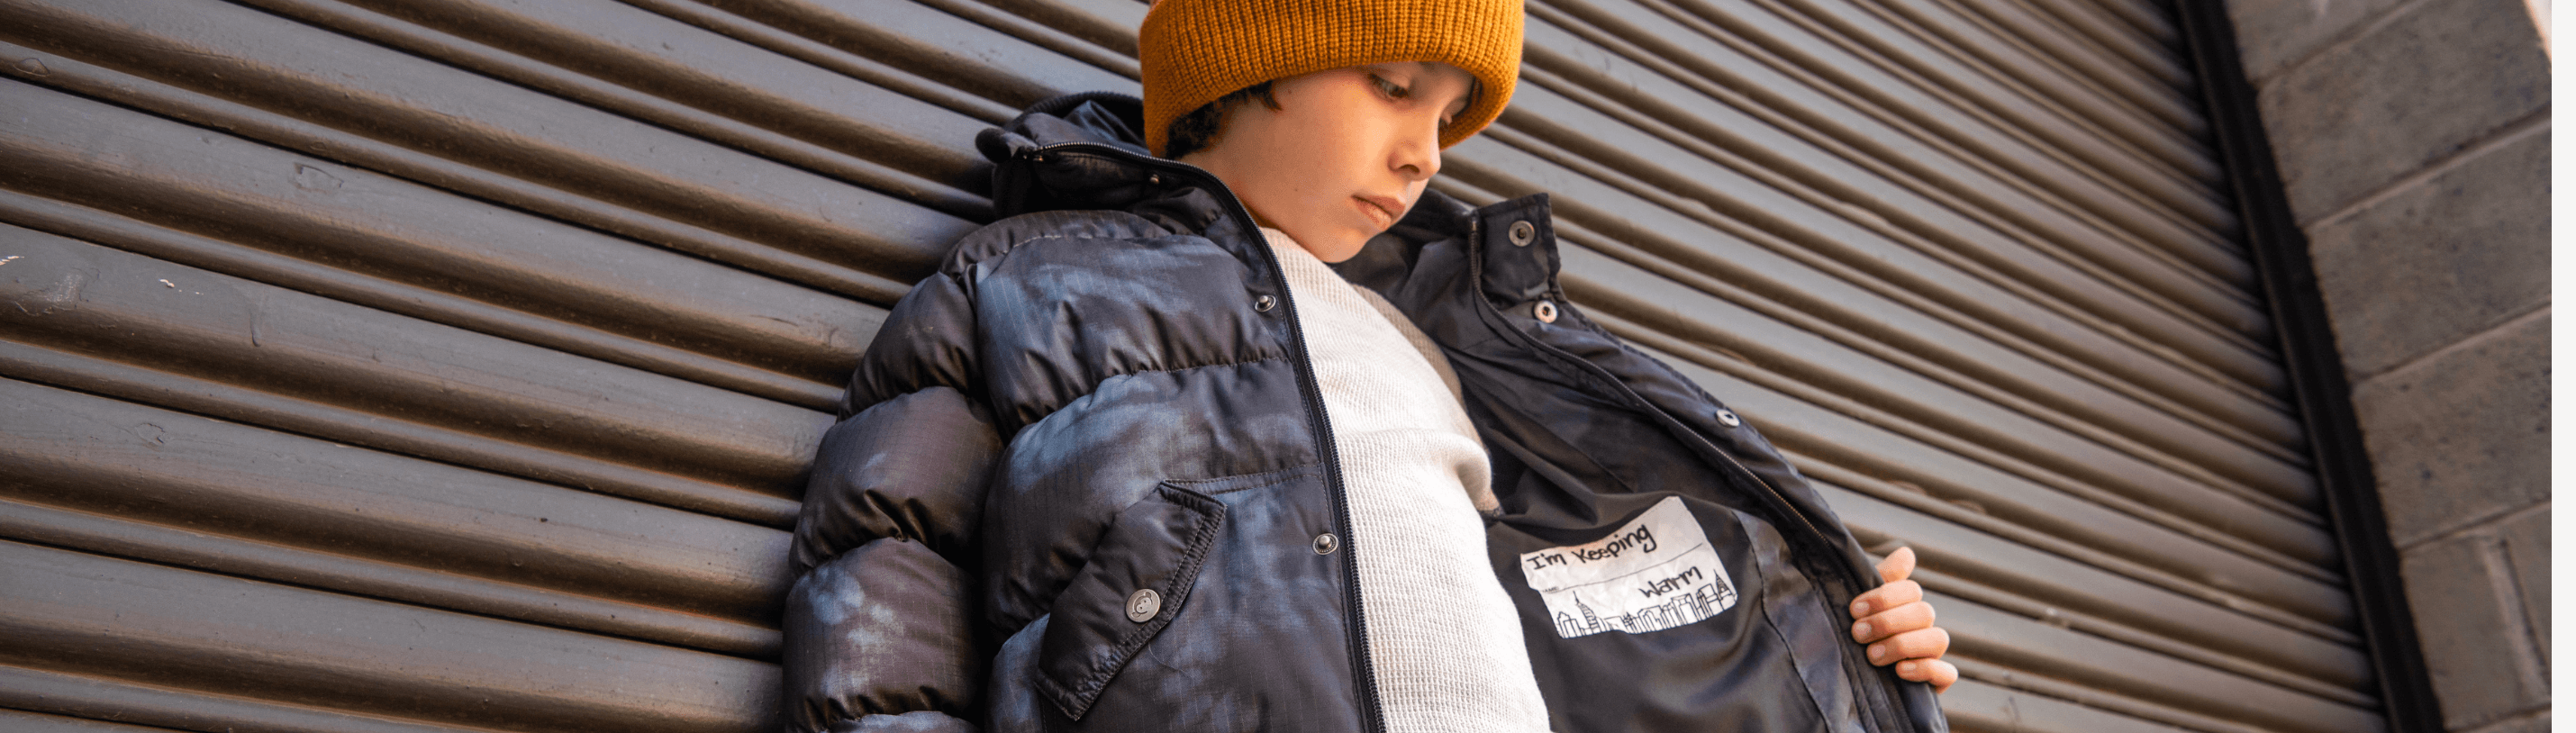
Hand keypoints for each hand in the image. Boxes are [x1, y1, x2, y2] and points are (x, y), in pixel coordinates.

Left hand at [1847, 547, 1956, 692]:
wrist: (1846, 681)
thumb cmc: (1853, 635)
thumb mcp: (1858, 606)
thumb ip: (1881, 578)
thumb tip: (1906, 553)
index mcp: (1905, 605)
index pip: (1910, 589)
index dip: (1883, 597)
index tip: (1853, 609)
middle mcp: (1922, 627)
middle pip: (1923, 612)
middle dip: (1887, 622)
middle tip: (1857, 634)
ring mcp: (1931, 653)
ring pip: (1938, 639)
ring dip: (1902, 645)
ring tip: (1872, 656)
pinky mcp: (1936, 681)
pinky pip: (1947, 672)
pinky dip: (1925, 669)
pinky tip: (1900, 670)